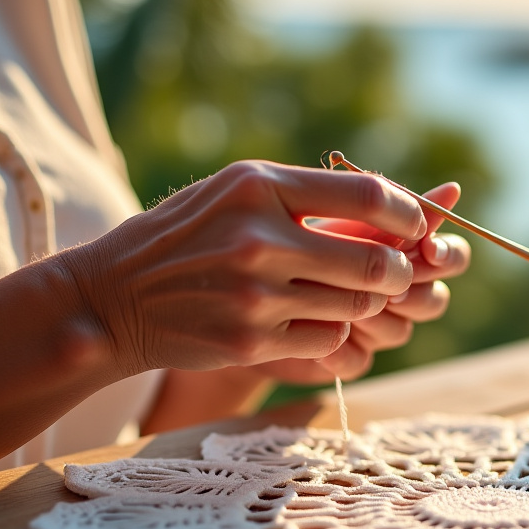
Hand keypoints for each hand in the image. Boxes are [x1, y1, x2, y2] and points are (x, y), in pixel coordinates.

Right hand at [58, 160, 427, 377]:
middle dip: (398, 270)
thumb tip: (394, 201)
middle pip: (376, 261)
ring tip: (348, 293)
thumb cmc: (189, 235)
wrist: (114, 298)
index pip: (369, 196)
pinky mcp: (251, 341)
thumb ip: (307, 191)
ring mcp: (256, 295)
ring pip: (358, 304)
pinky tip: (310, 319)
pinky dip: (333, 332)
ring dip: (366, 303)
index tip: (414, 226)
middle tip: (395, 272)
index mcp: (260, 186)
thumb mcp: (236, 189)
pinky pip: (330, 339)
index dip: (408, 214)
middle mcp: (259, 238)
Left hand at [253, 182, 471, 381]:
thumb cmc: (279, 232)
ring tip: (327, 297)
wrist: (222, 282)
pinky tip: (313, 339)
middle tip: (389, 283)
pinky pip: (361, 362)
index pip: (450, 256)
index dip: (446, 255)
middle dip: (412, 290)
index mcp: (400, 250)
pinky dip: (339, 350)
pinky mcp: (345, 358)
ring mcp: (371, 328)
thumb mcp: (329, 213)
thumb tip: (453, 190)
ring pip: (399, 331)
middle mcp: (393, 291)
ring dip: (371, 316)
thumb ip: (387, 208)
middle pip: (433, 299)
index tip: (428, 248)